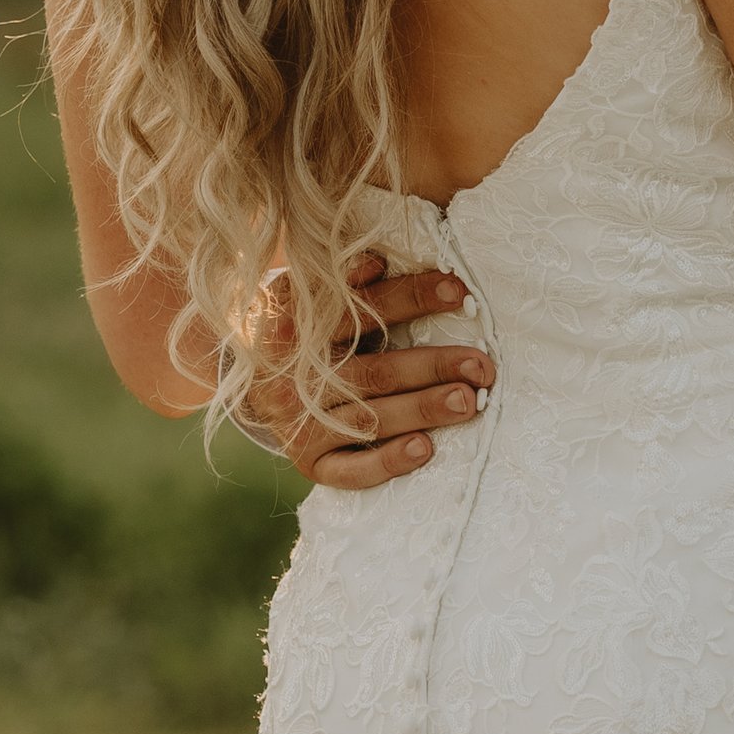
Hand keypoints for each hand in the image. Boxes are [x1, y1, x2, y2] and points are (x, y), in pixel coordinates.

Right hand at [241, 256, 490, 492]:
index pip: (362, 310)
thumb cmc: (301, 332)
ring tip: (467, 402)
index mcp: (299, 328)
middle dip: (432, 367)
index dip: (411, 298)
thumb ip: (341, 280)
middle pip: (374, 372)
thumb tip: (377, 262)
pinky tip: (424, 449)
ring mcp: (301, 424)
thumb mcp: (307, 296)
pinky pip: (350, 471)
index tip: (459, 292)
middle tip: (481, 365)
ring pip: (369, 419)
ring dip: (422, 410)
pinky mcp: (311, 462)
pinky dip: (387, 462)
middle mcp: (298, 379)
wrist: (252, 383)